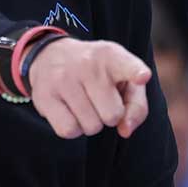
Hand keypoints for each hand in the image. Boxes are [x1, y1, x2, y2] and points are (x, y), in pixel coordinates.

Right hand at [26, 39, 152, 139]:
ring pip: (91, 127)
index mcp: (111, 55)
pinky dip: (73, 128)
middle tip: (98, 99)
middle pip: (113, 115)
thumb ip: (136, 105)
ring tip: (83, 103)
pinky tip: (69, 111)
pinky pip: (69, 131)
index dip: (136, 72)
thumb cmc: (95, 74)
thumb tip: (125, 131)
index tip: (142, 77)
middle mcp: (87, 64)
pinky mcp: (45, 96)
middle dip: (109, 115)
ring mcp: (64, 79)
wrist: (49, 56)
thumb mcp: (121, 78)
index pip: (127, 65)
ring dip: (91, 123)